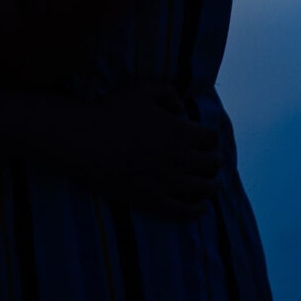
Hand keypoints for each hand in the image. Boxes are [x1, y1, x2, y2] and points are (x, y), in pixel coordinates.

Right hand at [56, 79, 221, 220]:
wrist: (85, 142)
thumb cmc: (112, 111)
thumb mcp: (142, 89)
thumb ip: (169, 93)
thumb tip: (182, 109)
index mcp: (180, 132)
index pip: (212, 138)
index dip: (211, 138)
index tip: (207, 140)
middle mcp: (179, 159)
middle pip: (212, 164)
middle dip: (215, 161)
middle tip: (212, 160)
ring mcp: (167, 183)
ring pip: (203, 188)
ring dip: (211, 185)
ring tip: (211, 183)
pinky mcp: (152, 201)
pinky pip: (183, 211)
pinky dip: (197, 210)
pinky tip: (201, 207)